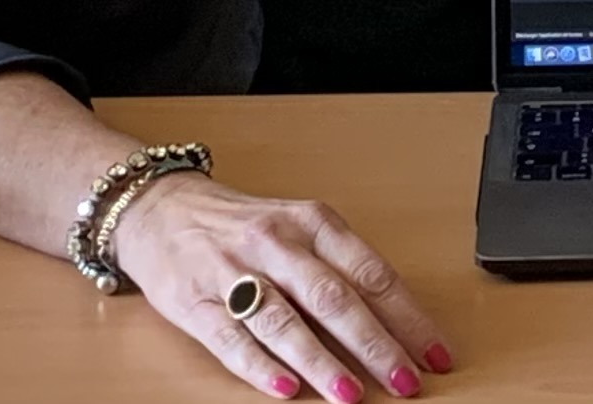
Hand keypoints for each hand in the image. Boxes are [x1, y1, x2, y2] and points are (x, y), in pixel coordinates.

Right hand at [110, 174, 452, 400]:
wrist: (158, 206)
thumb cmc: (240, 223)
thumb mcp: (298, 227)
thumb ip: (340, 266)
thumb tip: (396, 320)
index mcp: (312, 223)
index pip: (372, 273)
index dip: (407, 317)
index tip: (434, 354)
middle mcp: (276, 244)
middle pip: (334, 298)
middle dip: (374, 345)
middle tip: (405, 382)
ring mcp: (232, 272)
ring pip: (284, 321)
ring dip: (321, 361)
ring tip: (350, 394)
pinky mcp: (194, 302)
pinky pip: (232, 339)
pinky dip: (260, 366)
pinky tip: (286, 389)